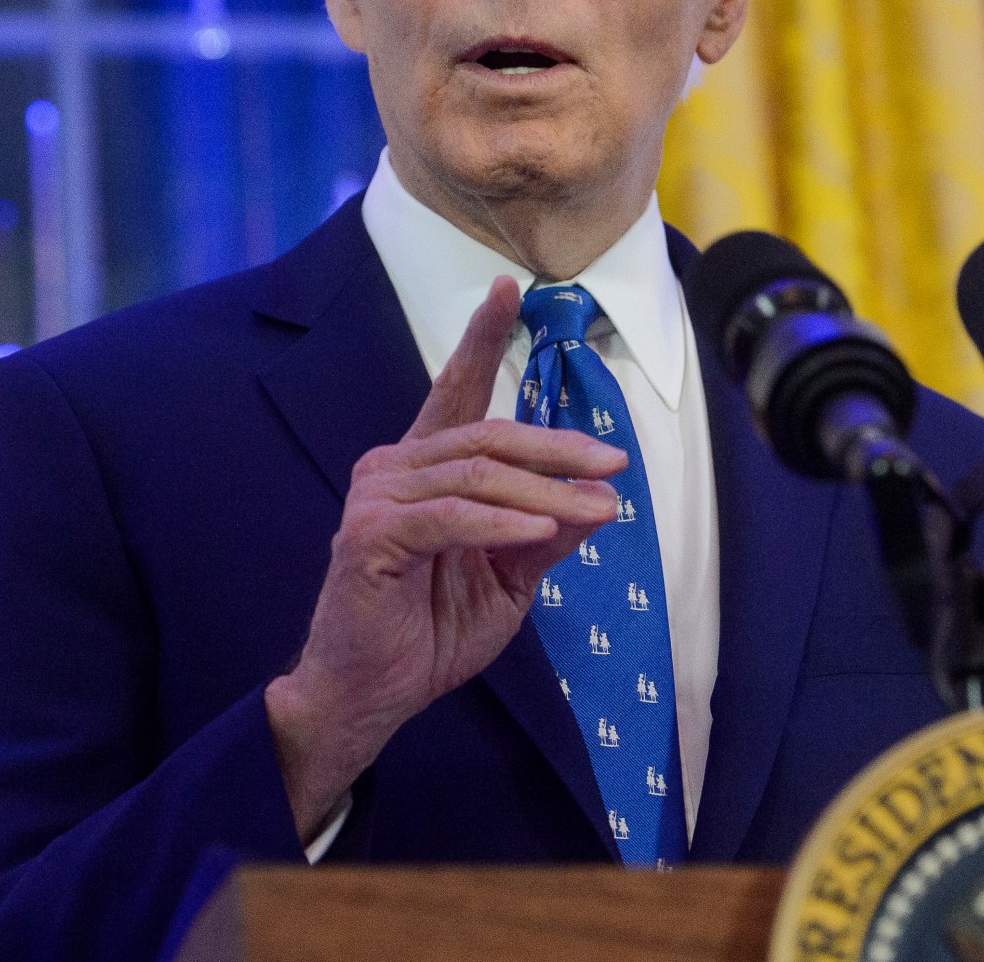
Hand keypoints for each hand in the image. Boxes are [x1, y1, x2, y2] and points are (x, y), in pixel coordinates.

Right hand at [265, 276, 624, 841]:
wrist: (369, 695)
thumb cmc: (429, 633)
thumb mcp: (509, 581)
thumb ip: (545, 536)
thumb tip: (599, 501)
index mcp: (423, 469)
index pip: (455, 391)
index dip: (480, 337)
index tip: (508, 288)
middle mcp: (393, 468)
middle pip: (487, 437)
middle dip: (556, 449)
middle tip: (613, 465)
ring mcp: (376, 499)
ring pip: (477, 477)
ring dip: (545, 495)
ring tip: (598, 511)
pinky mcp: (369, 536)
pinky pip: (449, 517)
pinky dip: (499, 524)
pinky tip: (537, 533)